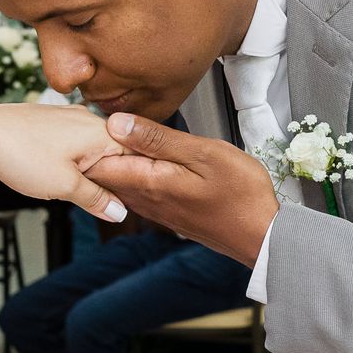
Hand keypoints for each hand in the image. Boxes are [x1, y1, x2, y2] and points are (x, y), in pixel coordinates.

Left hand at [0, 104, 131, 222]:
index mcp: (100, 131)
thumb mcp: (64, 186)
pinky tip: (51, 171)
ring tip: (67, 186)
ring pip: (90, 148)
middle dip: (108, 177)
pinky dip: (69, 159)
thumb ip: (96, 199)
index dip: (134, 180)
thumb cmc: (21, 155)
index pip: (136, 155)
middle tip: (95, 200)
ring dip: (86, 170)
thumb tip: (120, 212)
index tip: (131, 200)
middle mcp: (88, 118)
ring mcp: (67, 116)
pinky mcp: (49, 119)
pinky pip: (71, 142)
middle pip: (114, 152)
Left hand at [84, 113, 279, 264]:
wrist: (261, 234)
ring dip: (116, 161)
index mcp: (148, 181)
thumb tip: (116, 124)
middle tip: (104, 122)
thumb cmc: (240, 194)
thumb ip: (156, 139)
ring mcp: (155, 209)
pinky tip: (146, 159)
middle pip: (103, 174)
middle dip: (98, 149)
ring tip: (124, 136)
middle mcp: (145, 199)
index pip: (97, 163)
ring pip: (119, 183)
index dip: (90, 139)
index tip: (95, 118)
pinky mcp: (166, 212)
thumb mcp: (202, 153)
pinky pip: (136, 190)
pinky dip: (132, 173)